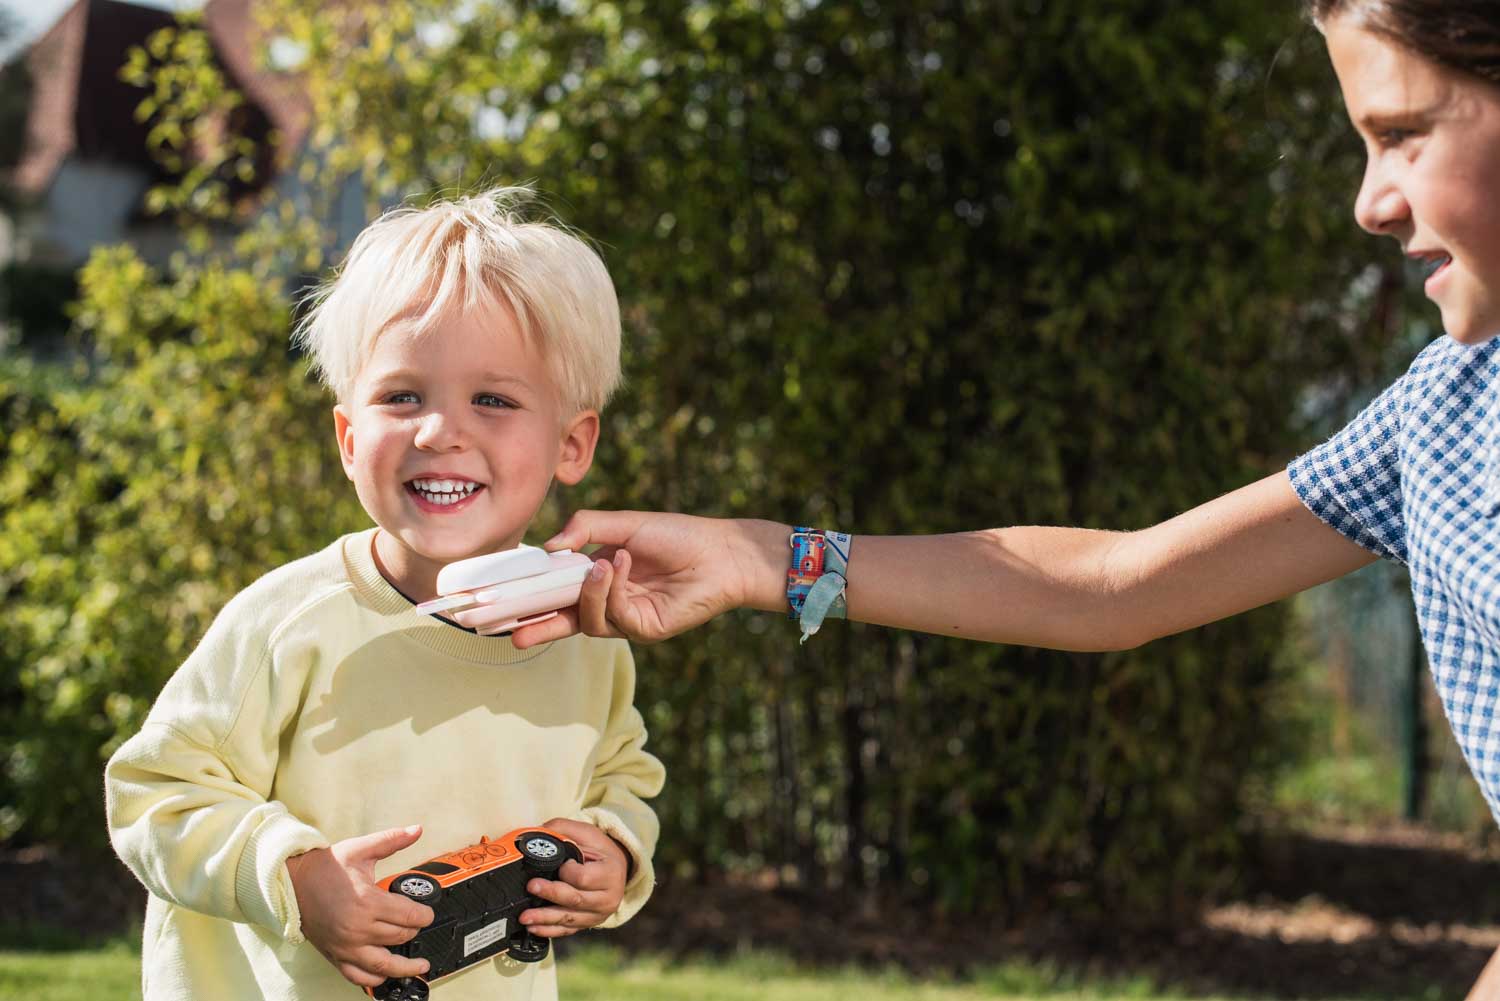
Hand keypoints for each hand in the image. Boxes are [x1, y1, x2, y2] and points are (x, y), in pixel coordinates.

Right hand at [287, 825, 434, 989]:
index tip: (428, 913)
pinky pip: (358, 976)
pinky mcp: (335, 955)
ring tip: (421, 966)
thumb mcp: (361, 849)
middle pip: (400, 936)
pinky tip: (386, 974)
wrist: (292, 883)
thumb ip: (391, 840)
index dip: (425, 915)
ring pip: (384, 964)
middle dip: (414, 930)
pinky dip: (374, 979)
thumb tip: (416, 830)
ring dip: (405, 966)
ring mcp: (346, 945)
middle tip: (418, 924)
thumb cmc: (325, 868)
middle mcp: (357, 928)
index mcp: (367, 902)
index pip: (409, 916)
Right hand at [507, 512, 785, 647]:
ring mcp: (626, 617)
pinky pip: (614, 617)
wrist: (720, 552)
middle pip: (565, 620)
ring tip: (602, 563)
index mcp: (600, 574)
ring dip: (589, 591)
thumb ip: (585, 528)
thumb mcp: (624, 523)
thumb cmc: (677, 534)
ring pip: (587, 619)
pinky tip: (622, 564)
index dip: (533, 596)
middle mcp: (609, 599)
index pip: (559, 590)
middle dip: (539, 626)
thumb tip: (548, 547)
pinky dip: (612, 590)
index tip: (503, 599)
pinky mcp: (644, 629)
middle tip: (513, 633)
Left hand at [518, 818, 629, 937]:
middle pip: (575, 899)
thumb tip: (534, 834)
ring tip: (524, 916)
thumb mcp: (587, 833)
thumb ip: (562, 829)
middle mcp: (608, 898)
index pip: (583, 877)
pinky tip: (534, 928)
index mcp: (611, 873)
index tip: (560, 864)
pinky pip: (567, 931)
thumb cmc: (599, 850)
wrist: (617, 869)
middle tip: (531, 887)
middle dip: (550, 894)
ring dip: (544, 918)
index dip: (567, 871)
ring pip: (569, 919)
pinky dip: (549, 930)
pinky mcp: (588, 924)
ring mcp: (599, 914)